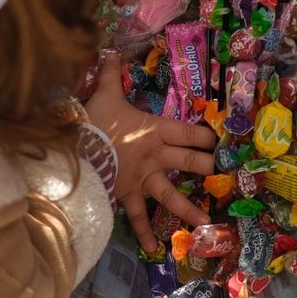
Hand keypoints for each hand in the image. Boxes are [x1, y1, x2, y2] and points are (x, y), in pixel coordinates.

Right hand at [83, 58, 213, 252]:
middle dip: (208, 167)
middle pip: (190, 163)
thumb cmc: (93, 121)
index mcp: (155, 130)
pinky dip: (144, 232)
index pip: (189, 133)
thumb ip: (110, 73)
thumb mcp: (104, 94)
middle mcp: (156, 156)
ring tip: (206, 223)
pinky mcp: (127, 194)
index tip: (220, 140)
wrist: (74, 148)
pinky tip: (155, 247)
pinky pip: (137, 216)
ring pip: (171, 195)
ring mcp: (143, 179)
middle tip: (222, 174)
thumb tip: (110, 50)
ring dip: (189, 209)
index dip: (206, 136)